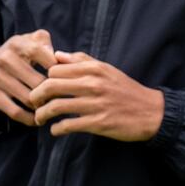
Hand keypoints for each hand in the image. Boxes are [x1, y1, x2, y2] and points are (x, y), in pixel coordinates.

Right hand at [0, 31, 55, 123]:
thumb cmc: (10, 56)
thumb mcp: (23, 41)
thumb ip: (43, 41)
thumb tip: (59, 56)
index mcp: (17, 44)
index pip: (45, 56)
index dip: (58, 70)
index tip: (63, 80)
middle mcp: (6, 59)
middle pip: (39, 82)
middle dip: (52, 94)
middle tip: (60, 101)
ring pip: (29, 98)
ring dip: (42, 108)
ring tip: (49, 110)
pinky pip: (16, 111)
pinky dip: (29, 119)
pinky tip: (36, 120)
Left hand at [30, 52, 164, 141]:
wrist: (151, 112)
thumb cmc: (126, 90)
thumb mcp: (107, 69)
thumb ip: (81, 60)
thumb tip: (57, 55)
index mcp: (94, 68)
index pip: (55, 69)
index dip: (45, 79)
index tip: (42, 88)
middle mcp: (93, 84)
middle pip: (51, 85)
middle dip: (36, 95)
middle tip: (33, 103)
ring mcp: (95, 104)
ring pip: (56, 106)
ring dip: (42, 114)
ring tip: (40, 118)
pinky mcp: (98, 123)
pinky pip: (68, 125)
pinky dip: (57, 129)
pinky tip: (55, 130)